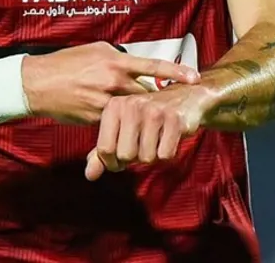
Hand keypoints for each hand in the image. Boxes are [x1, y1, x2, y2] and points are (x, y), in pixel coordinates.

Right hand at [21, 42, 200, 124]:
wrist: (36, 84)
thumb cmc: (64, 63)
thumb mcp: (92, 51)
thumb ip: (116, 57)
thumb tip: (132, 62)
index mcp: (114, 62)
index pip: (152, 67)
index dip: (176, 72)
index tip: (195, 77)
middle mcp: (113, 82)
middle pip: (145, 93)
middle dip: (153, 98)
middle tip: (165, 101)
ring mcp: (105, 102)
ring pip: (130, 110)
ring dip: (134, 111)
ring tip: (136, 112)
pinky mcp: (95, 118)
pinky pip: (114, 120)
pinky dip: (117, 119)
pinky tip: (113, 117)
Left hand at [84, 84, 212, 179]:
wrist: (184, 98)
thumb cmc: (146, 118)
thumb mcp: (121, 130)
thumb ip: (103, 152)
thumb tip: (90, 175)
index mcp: (114, 107)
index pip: (104, 149)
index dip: (112, 162)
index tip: (120, 159)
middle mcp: (131, 105)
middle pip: (125, 155)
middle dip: (134, 158)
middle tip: (142, 146)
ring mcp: (154, 111)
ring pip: (147, 157)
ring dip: (152, 155)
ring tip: (156, 139)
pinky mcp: (175, 119)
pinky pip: (165, 155)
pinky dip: (167, 153)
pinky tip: (168, 138)